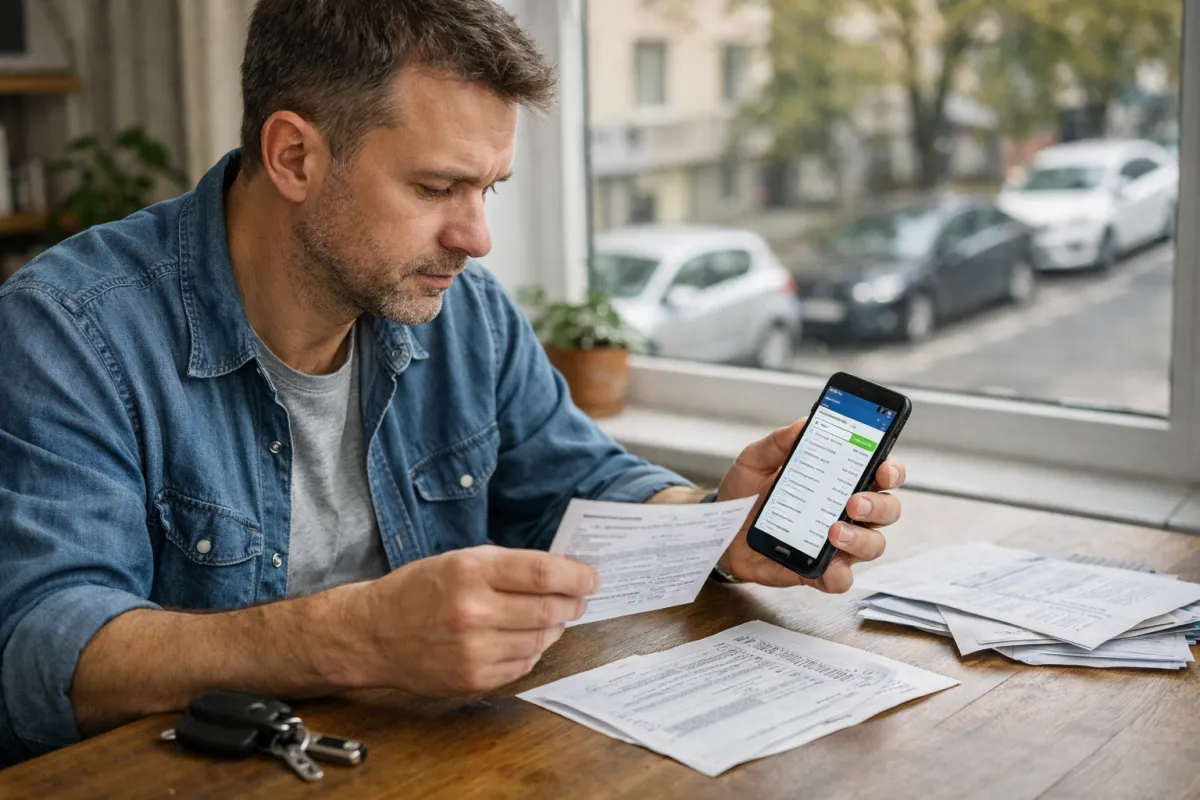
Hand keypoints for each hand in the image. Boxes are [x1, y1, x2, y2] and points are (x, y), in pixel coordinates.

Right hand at [345, 545, 597, 694]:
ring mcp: (473, 650)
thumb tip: (560, 572)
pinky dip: (531, 651)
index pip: (542, 573)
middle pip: (548, 609)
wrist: (373, 633)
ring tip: (550, 617)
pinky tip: (523, 639)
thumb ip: (509, 566)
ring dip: (553, 628)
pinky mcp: (473, 679)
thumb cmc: (419, 590)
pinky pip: (523, 665)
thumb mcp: (460, 559)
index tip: (591, 578)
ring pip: (540, 640)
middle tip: (578, 598)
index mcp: (470, 571)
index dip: (576, 575)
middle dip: (572, 603)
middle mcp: (472, 611)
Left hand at [714, 418, 905, 591]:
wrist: (718, 531)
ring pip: (872, 545)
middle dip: (878, 506)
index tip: (883, 469)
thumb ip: (779, 442)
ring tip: (834, 532)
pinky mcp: (818, 571)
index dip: (891, 470)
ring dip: (860, 540)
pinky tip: (827, 569)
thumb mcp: (755, 460)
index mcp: (840, 480)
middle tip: (853, 502)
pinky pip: (841, 579)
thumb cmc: (744, 493)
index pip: (882, 473)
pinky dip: (838, 576)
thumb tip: (804, 424)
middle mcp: (847, 512)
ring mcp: (836, 544)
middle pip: (886, 509)